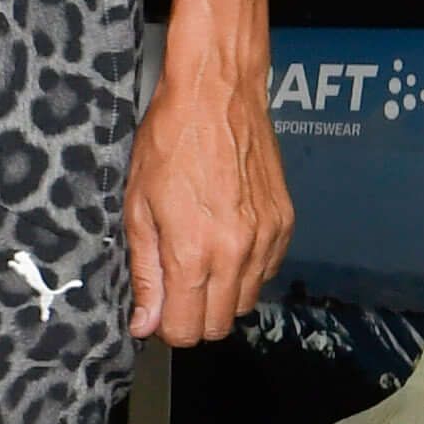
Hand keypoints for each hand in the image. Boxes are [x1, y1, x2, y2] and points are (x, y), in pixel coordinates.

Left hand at [128, 52, 290, 350]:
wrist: (217, 94)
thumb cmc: (169, 142)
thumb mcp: (138, 207)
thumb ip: (145, 272)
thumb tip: (144, 324)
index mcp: (194, 253)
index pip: (187, 329)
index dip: (167, 328)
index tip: (156, 311)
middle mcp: (237, 253)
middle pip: (219, 325)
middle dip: (194, 318)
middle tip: (174, 289)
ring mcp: (267, 239)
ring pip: (246, 303)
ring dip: (220, 297)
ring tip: (199, 261)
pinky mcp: (285, 223)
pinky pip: (267, 272)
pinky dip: (246, 272)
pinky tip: (225, 243)